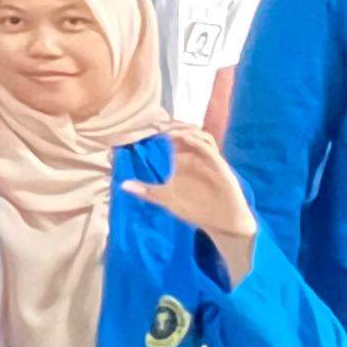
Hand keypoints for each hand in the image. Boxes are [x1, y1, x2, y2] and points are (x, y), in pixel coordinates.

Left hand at [122, 125, 253, 256]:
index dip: (162, 129)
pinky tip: (186, 139)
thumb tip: (123, 185)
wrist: (223, 224)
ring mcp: (210, 161)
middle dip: (174, 125)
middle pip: (188, 132)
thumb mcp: (167, 199)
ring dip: (186, 131)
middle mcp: (198, 157)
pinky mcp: (221, 167)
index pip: (174, 138)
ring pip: (201, 136)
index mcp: (185, 160)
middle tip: (157, 122)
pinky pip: (211, 150)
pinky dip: (198, 142)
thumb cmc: (196, 209)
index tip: (146, 126)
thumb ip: (148, 191)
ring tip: (169, 130)